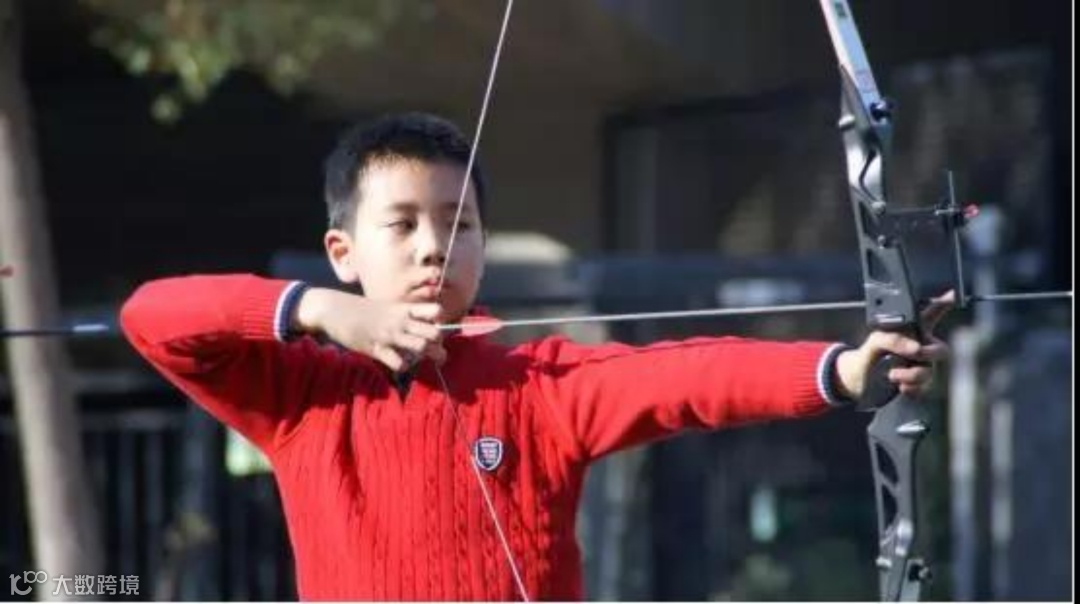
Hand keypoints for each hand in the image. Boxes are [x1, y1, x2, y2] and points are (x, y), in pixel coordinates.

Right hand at [293, 288, 447, 371]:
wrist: (334, 309)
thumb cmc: (361, 309)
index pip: (436, 311)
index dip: (439, 322)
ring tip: (418, 359)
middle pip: (435, 333)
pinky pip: (399, 363)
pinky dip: (402, 367)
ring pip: (422, 347)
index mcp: (404, 308)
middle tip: (435, 353)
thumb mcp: (386, 306)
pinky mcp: (376, 349)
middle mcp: (401, 321)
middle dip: (439, 345)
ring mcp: (389, 335)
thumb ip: (403, 315)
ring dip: (424, 357)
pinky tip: (398, 364)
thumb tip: (418, 327)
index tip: (434, 330)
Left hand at [834, 291, 955, 400]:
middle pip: (941, 350)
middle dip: (931, 352)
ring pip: (930, 372)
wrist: (858, 380)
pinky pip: (924, 389)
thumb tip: (915, 349)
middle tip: (916, 353)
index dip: (943, 304)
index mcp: (911, 331)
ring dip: (911, 374)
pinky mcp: (917, 385)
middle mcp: (921, 347)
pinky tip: (900, 387)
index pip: (931, 315)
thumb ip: (893, 338)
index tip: (952, 294)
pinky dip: (911, 389)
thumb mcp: (875, 341)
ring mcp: (920, 367)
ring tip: (892, 374)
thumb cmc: (869, 354)